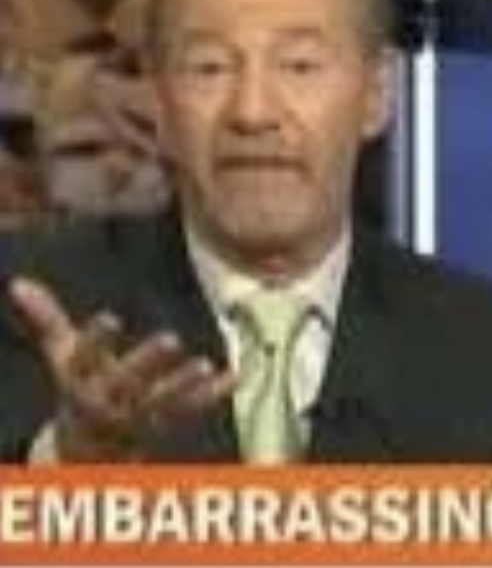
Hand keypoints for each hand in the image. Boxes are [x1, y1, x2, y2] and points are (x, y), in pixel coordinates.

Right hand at [10, 277, 235, 460]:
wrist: (87, 446)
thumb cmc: (77, 385)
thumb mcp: (60, 354)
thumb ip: (46, 319)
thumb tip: (18, 282)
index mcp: (82, 377)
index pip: (87, 356)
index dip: (97, 338)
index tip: (113, 318)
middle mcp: (109, 398)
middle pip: (127, 381)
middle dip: (147, 362)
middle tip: (172, 339)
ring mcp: (138, 414)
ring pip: (161, 401)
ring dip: (184, 383)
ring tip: (204, 364)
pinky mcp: (163, 422)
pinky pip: (189, 410)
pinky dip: (212, 394)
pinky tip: (233, 375)